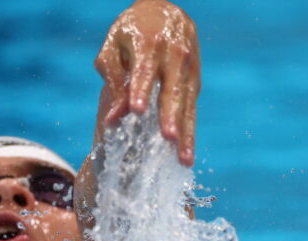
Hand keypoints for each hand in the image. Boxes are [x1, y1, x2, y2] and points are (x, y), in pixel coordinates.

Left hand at [94, 0, 199, 165]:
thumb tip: (113, 118)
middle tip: (168, 137)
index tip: (136, 110)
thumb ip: (112, 79)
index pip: (144, 71)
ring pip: (186, 104)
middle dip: (169, 114)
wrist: (165, 9)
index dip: (141, 90)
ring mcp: (188, 69)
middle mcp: (173, 56)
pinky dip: (190, 131)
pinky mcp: (195, 80)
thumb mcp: (114, 46)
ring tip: (183, 158)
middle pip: (171, 89)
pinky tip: (186, 153)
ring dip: (185, 132)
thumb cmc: (131, 31)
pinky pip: (192, 108)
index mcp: (149, 44)